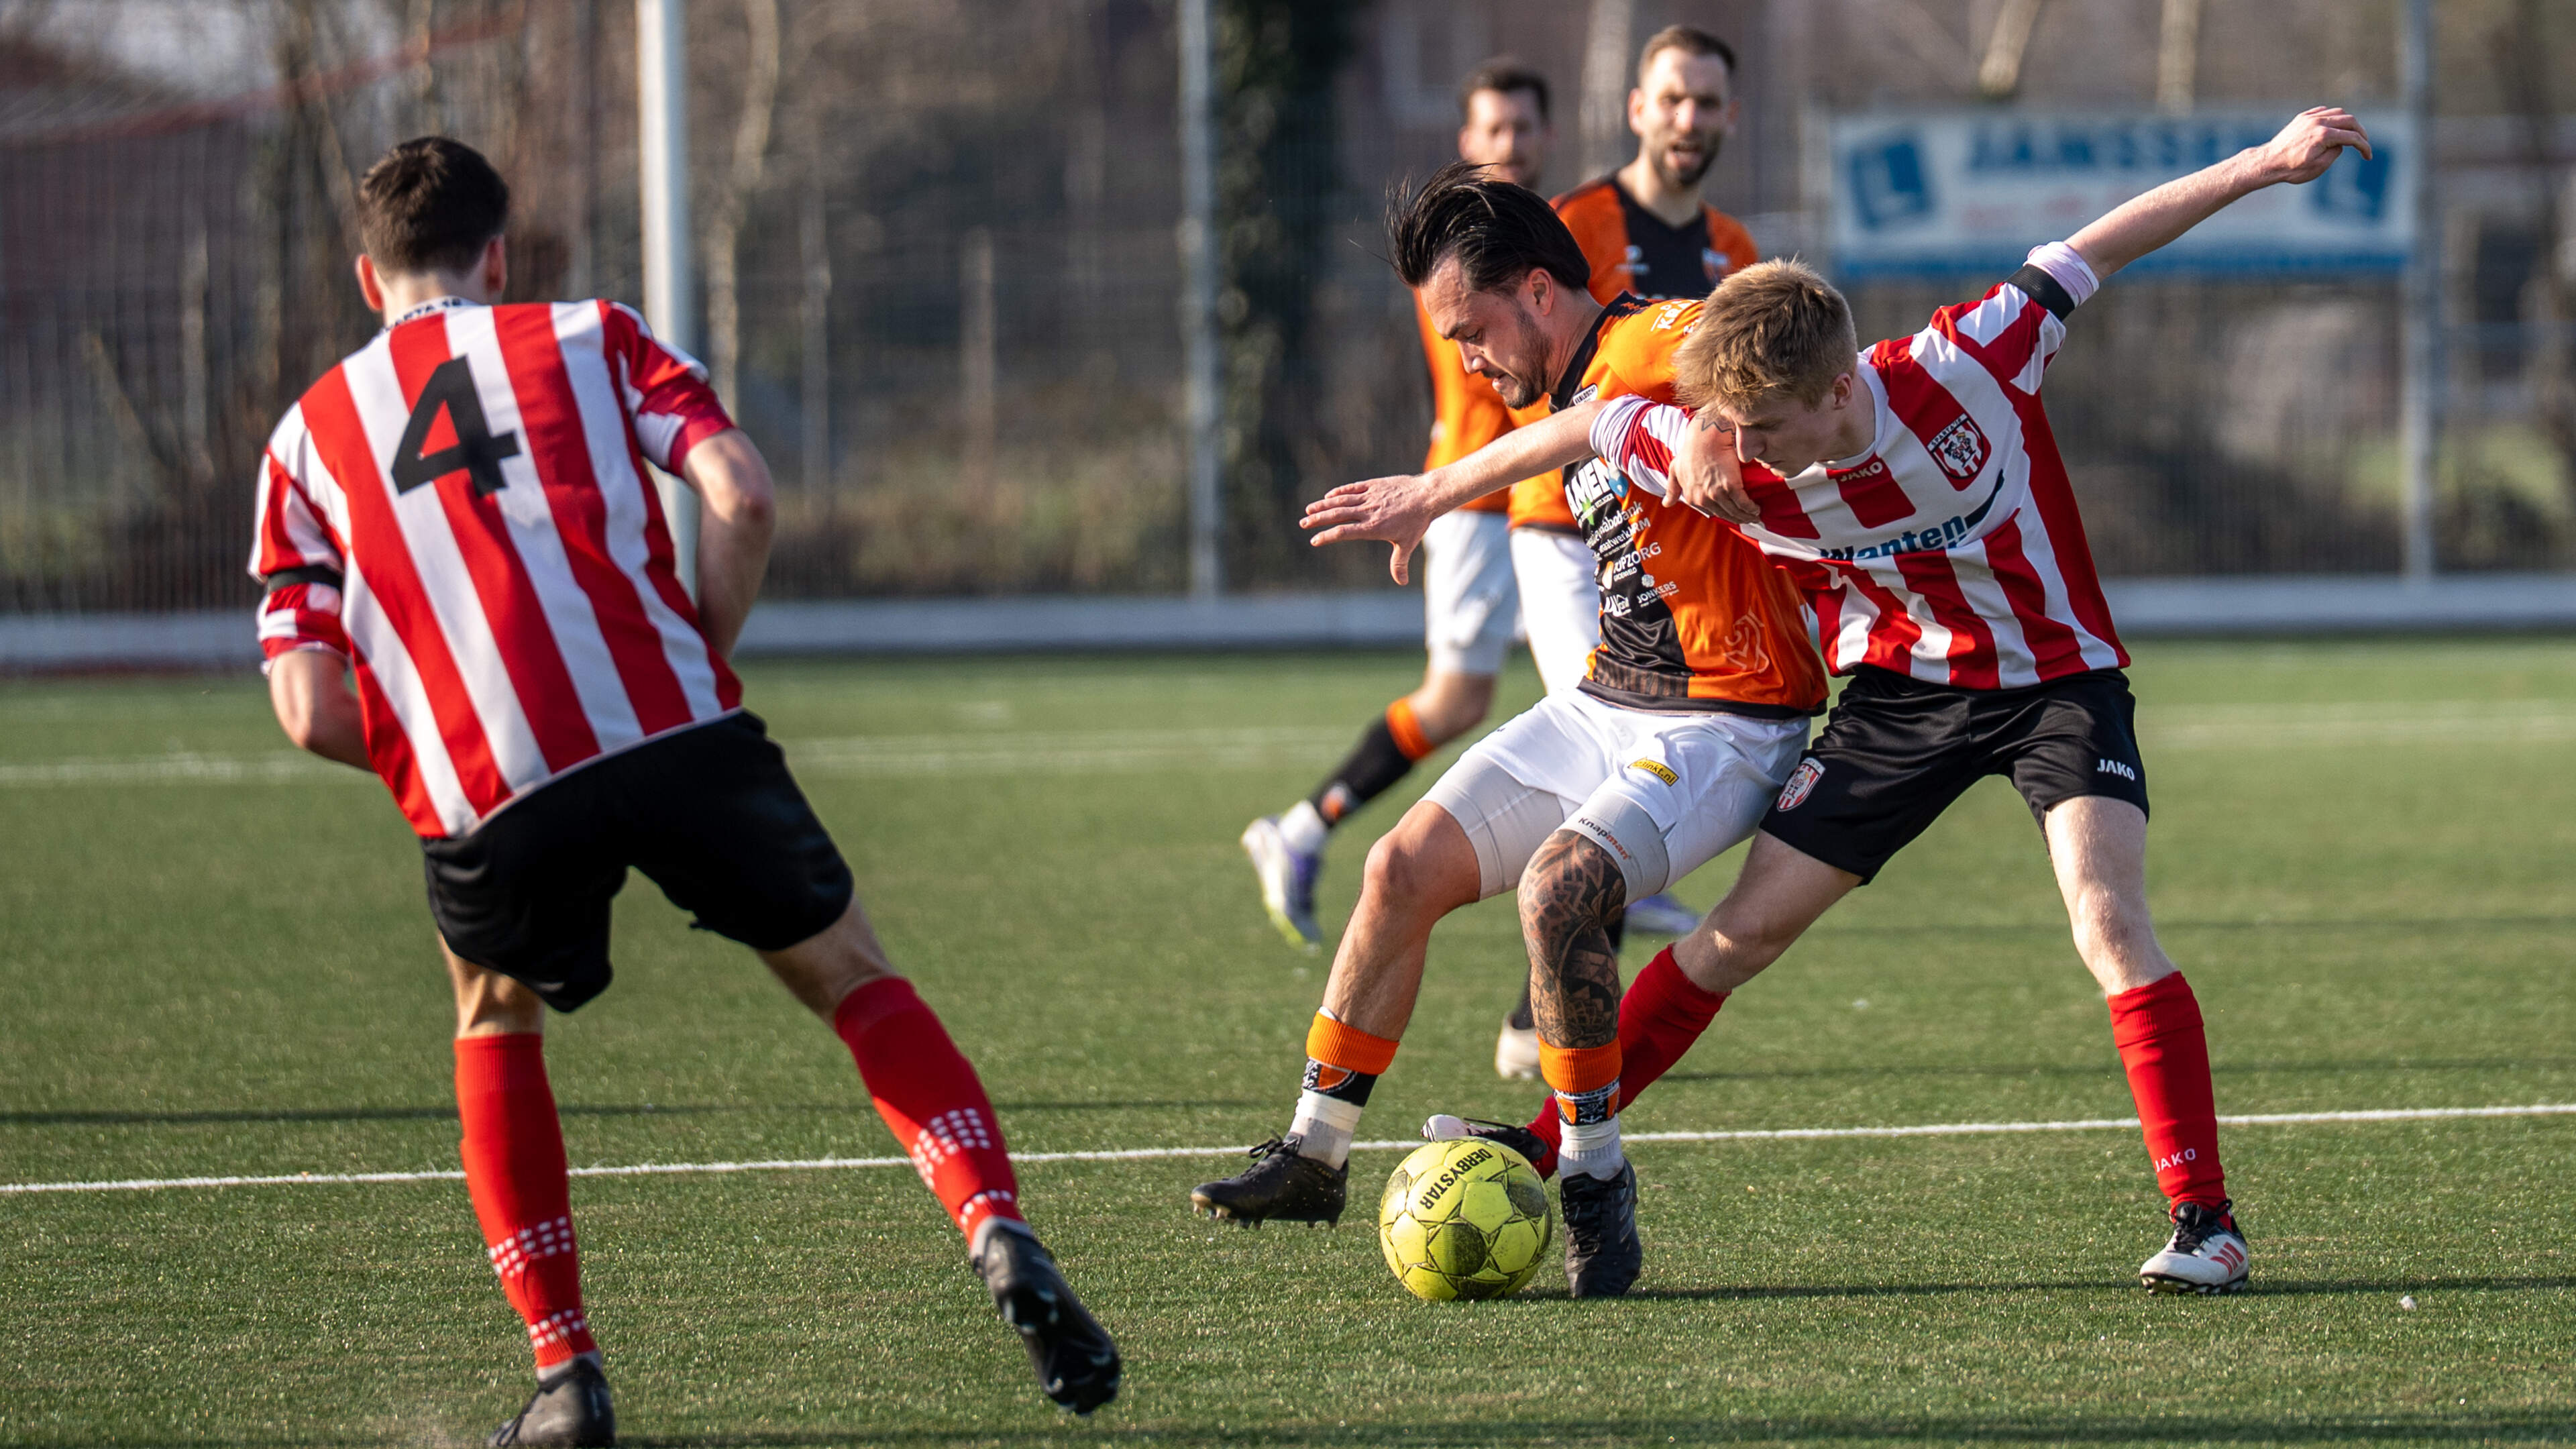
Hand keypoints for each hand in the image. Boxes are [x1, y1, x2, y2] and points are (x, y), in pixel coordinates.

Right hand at [1302, 475, 1437, 584]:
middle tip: (1303, 523)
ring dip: (1323, 505)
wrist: (1427, 496)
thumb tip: (1402, 582)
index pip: (1343, 532)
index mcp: (1372, 527)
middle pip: (1337, 515)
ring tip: (1309, 509)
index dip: (1327, 536)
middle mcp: (1368, 511)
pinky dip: (1339, 492)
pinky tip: (1329, 496)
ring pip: (1341, 500)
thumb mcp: (1408, 544)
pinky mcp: (1374, 485)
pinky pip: (1353, 488)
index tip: (1314, 540)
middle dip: (1318, 519)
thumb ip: (1399, 563)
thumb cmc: (1417, 522)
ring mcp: (1370, 497)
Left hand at [1672, 413, 1760, 525]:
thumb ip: (1672, 488)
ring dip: (1746, 516)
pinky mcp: (1731, 486)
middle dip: (1738, 518)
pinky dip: (1751, 508)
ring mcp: (1717, 494)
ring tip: (1755, 515)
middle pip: (1725, 515)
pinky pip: (1743, 503)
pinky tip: (1756, 508)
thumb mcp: (1675, 470)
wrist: (1705, 437)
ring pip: (1735, 512)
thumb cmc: (1690, 450)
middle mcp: (1703, 499)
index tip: (1733, 514)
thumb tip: (1666, 504)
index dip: (1724, 514)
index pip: (1711, 512)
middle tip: (1748, 518)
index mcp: (1692, 497)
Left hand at [2251, 107, 2370, 186]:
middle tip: (2363, 143)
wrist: (2268, 163)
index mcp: (2324, 135)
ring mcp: (2309, 118)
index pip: (2353, 137)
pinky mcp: (2302, 117)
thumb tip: (2342, 142)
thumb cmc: (2292, 169)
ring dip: (2348, 122)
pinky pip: (2323, 111)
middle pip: (2349, 120)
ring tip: (2350, 135)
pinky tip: (2334, 127)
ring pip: (2338, 112)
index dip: (2364, 146)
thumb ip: (2336, 152)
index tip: (2368, 156)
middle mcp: (2318, 122)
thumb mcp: (2319, 166)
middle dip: (2360, 132)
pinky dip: (2333, 117)